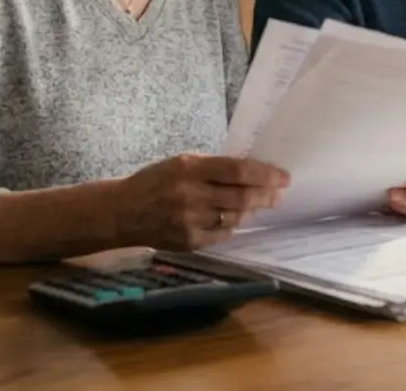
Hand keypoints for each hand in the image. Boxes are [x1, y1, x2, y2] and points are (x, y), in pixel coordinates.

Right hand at [113, 153, 289, 250]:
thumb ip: (212, 167)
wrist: (122, 212)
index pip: (237, 170)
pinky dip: (232, 225)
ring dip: (251, 210)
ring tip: (260, 203)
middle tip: (279, 193)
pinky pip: (222, 234)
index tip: (283, 176)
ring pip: (235, 216)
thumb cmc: (155, 181)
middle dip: (266, 194)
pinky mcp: (189, 242)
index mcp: (189, 169)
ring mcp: (190, 222)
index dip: (264, 174)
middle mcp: (191, 195)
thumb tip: (250, 172)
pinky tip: (235, 218)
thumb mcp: (181, 163)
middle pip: (241, 196)